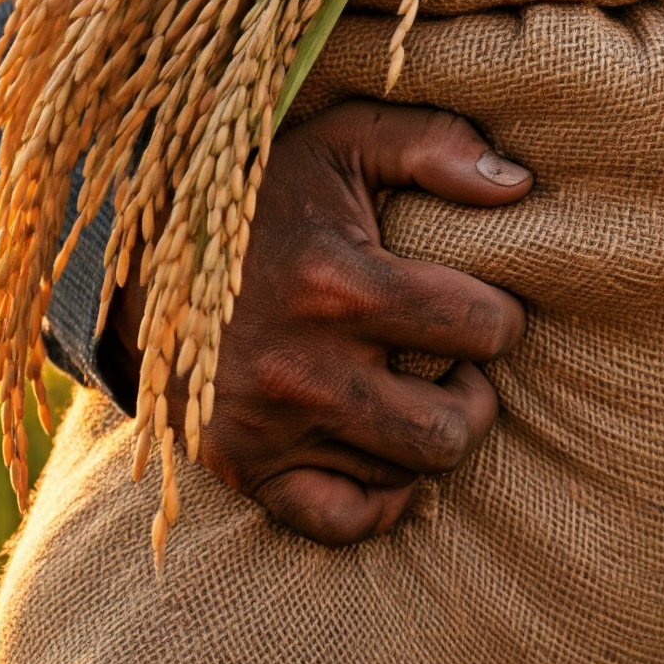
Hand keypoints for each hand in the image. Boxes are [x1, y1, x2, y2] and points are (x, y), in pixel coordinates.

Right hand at [99, 100, 532, 545]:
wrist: (143, 251)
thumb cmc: (260, 194)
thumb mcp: (339, 141)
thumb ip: (432, 144)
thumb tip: (520, 186)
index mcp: (338, 282)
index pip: (483, 328)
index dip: (498, 316)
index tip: (477, 304)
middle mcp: (306, 367)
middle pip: (453, 426)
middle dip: (475, 394)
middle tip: (457, 362)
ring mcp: (271, 426)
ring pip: (405, 473)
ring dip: (428, 436)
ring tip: (416, 392)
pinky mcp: (244, 464)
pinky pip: (340, 522)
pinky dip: (377, 502)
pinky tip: (382, 456)